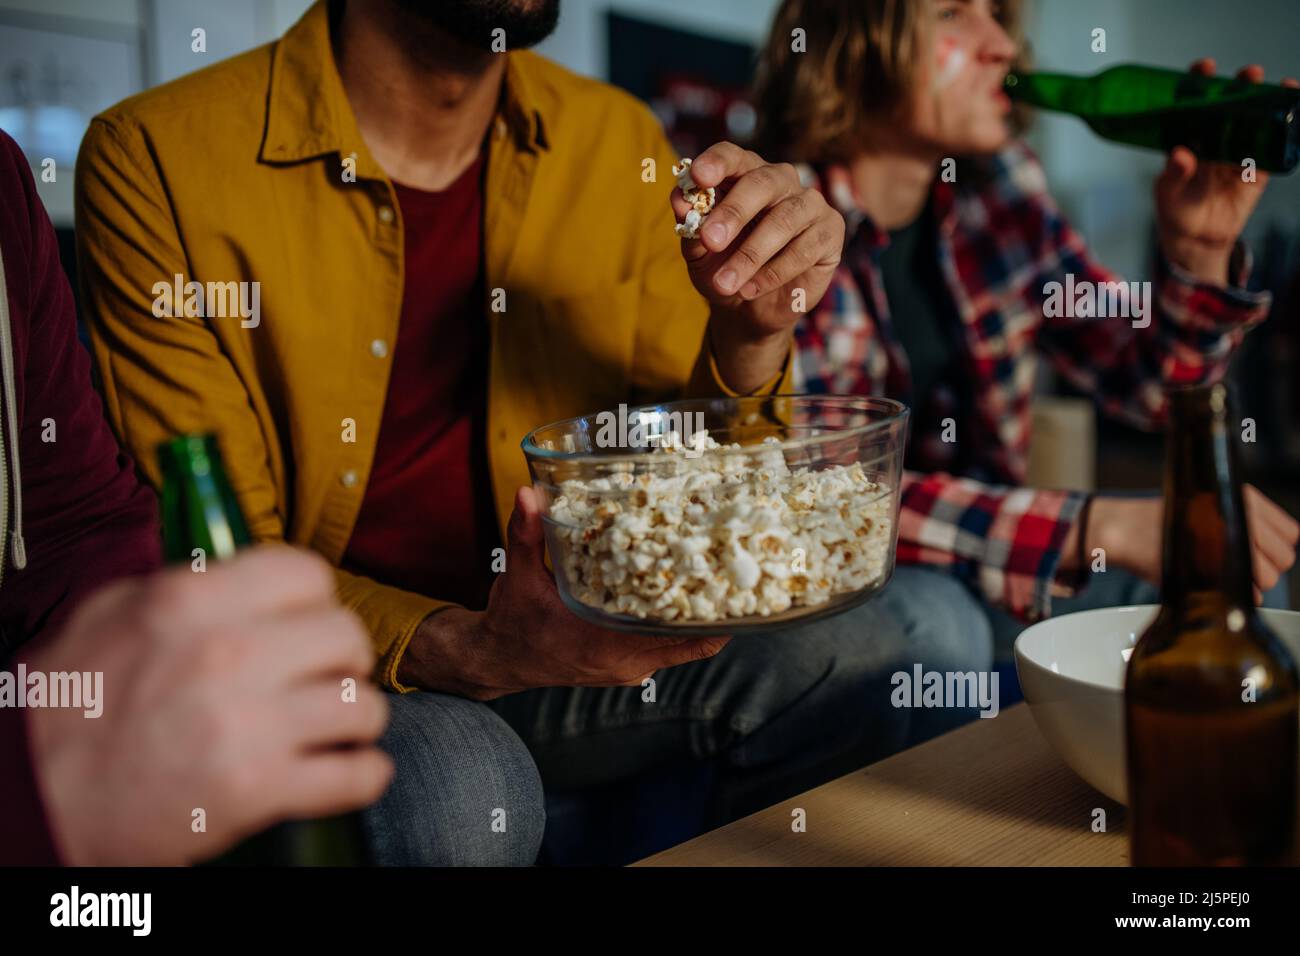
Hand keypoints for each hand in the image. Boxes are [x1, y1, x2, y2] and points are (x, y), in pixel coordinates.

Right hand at [23, 546, 392, 865]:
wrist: (31, 801)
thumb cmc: (67, 711)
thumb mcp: (111, 616)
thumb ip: (185, 588)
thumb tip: (242, 575)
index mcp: (191, 602)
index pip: (306, 573)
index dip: (314, 600)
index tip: (307, 620)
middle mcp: (228, 654)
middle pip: (346, 635)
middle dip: (343, 658)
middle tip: (325, 675)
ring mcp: (248, 724)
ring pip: (361, 705)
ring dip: (354, 719)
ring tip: (331, 727)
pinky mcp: (258, 790)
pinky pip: (356, 775)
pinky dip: (361, 775)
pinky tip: (344, 769)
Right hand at [398, 487, 730, 699]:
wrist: (499, 658)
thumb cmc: (512, 621)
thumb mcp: (518, 576)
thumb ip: (527, 535)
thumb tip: (529, 493)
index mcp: (603, 645)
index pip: (676, 638)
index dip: (712, 616)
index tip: (735, 586)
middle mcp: (625, 662)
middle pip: (692, 640)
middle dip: (716, 608)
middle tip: (737, 568)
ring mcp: (630, 667)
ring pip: (684, 645)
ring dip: (701, 615)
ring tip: (723, 575)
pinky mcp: (629, 664)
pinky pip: (669, 646)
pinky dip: (681, 623)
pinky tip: (691, 590)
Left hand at [673, 142, 844, 391]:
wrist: (749, 309)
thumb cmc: (722, 268)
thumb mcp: (699, 251)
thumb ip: (690, 224)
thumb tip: (680, 200)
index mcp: (744, 175)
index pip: (732, 156)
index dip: (717, 163)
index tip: (698, 177)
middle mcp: (780, 181)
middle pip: (761, 183)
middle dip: (733, 212)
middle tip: (710, 240)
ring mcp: (810, 203)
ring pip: (785, 219)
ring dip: (751, 254)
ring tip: (725, 283)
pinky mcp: (831, 231)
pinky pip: (805, 248)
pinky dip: (774, 272)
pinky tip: (750, 289)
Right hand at [1077, 488, 1297, 600]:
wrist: (1127, 529)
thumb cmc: (1166, 521)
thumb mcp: (1209, 504)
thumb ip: (1246, 522)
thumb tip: (1277, 552)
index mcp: (1244, 498)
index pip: (1291, 533)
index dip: (1278, 547)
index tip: (1260, 552)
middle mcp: (1241, 515)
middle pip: (1283, 558)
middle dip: (1268, 568)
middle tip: (1243, 568)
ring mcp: (1228, 541)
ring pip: (1269, 578)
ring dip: (1253, 583)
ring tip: (1226, 574)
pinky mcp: (1214, 567)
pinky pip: (1248, 593)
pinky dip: (1237, 595)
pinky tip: (1217, 583)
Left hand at [1154, 60, 1298, 284]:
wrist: (1198, 239)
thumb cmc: (1176, 210)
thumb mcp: (1168, 193)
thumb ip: (1173, 174)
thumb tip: (1181, 155)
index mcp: (1188, 137)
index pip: (1192, 103)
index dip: (1198, 82)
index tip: (1205, 68)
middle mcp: (1214, 138)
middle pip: (1228, 105)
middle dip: (1240, 86)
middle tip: (1249, 74)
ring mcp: (1238, 150)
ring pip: (1254, 120)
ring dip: (1267, 102)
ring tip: (1280, 86)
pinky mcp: (1258, 167)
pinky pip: (1274, 146)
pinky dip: (1287, 130)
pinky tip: (1295, 111)